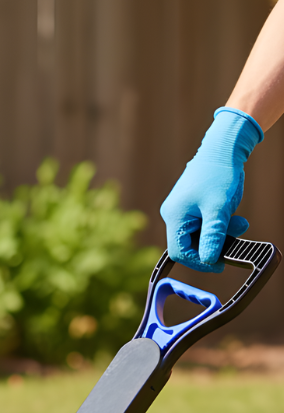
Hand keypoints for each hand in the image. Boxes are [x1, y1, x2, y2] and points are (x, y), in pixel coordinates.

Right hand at [160, 108, 262, 272]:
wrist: (223, 148)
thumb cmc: (218, 174)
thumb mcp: (219, 209)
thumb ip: (213, 236)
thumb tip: (210, 260)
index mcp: (174, 217)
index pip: (180, 252)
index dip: (200, 261)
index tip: (220, 264)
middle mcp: (174, 215)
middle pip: (189, 244)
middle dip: (214, 244)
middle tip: (236, 239)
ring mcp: (182, 211)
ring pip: (199, 235)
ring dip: (220, 234)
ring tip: (239, 223)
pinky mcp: (192, 207)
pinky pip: (203, 224)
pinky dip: (219, 225)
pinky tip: (233, 216)